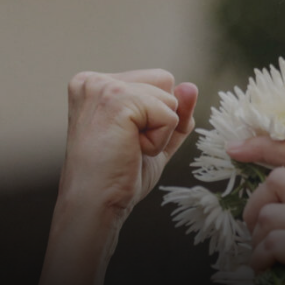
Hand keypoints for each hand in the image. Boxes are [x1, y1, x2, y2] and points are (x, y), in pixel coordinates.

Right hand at [60, 69, 197, 213]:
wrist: (95, 205)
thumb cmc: (117, 176)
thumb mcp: (154, 137)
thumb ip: (175, 111)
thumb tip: (191, 86)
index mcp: (97, 84)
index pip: (157, 80)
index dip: (156, 115)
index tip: (125, 139)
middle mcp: (94, 80)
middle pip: (165, 81)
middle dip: (159, 119)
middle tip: (126, 145)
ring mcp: (103, 87)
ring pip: (169, 98)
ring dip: (159, 132)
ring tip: (127, 148)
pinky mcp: (117, 100)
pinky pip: (169, 116)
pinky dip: (159, 141)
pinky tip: (131, 151)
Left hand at [227, 137, 284, 284]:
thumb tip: (263, 170)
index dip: (265, 146)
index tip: (235, 149)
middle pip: (279, 179)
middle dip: (257, 207)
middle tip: (262, 236)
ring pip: (271, 213)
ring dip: (259, 241)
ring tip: (273, 260)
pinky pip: (273, 241)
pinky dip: (261, 260)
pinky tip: (271, 270)